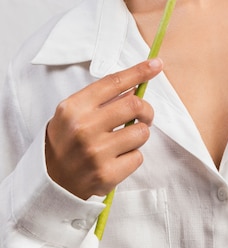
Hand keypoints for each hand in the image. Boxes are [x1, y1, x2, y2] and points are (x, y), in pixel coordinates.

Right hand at [45, 58, 162, 199]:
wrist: (50, 182)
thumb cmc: (67, 141)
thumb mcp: (73, 113)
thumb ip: (101, 99)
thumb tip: (136, 88)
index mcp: (75, 107)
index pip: (114, 82)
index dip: (139, 72)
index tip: (156, 65)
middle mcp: (84, 128)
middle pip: (134, 105)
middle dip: (146, 109)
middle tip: (144, 116)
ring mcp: (95, 152)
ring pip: (141, 132)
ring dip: (139, 134)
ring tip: (125, 140)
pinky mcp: (106, 175)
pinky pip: (138, 157)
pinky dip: (132, 156)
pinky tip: (117, 159)